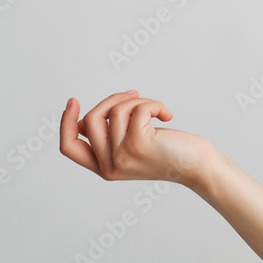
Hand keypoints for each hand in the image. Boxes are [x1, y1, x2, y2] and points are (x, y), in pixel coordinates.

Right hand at [59, 90, 216, 187]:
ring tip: (156, 109)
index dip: (65, 123)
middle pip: (90, 120)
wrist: (198, 167)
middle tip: (135, 95)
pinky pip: (137, 109)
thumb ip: (109, 137)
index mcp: (104, 168)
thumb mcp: (132, 146)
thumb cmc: (168, 152)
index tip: (73, 101)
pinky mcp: (138, 145)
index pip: (69, 147)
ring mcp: (122, 157)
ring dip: (139, 101)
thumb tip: (83, 120)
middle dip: (112, 99)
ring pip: (115, 111)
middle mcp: (109, 166)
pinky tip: (167, 114)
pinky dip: (154, 104)